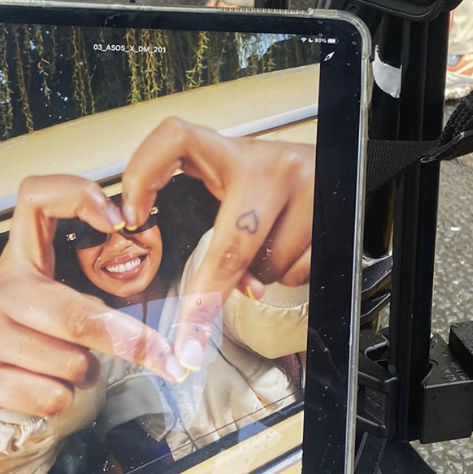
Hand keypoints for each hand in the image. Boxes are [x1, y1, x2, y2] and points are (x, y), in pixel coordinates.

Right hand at [0, 174, 186, 418]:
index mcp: (20, 258)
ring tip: (70, 365)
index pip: (35, 200)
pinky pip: (51, 396)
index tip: (119, 220)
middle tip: (165, 358)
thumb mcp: (53, 294)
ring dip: (86, 373)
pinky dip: (64, 399)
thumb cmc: (32, 328)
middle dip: (130, 341)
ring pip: (70, 362)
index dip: (75, 196)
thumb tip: (163, 316)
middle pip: (76, 314)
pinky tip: (48, 386)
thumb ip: (92, 288)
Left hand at [119, 119, 313, 369]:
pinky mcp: (333, 214)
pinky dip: (289, 275)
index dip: (145, 173)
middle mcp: (270, 165)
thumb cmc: (275, 184)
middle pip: (231, 245)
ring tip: (265, 248)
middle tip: (190, 334)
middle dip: (208, 294)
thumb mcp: (236, 185)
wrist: (343, 166)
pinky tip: (290, 252)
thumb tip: (208, 296)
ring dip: (260, 276)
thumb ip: (212, 222)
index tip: (129, 218)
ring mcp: (308, 188)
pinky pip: (300, 272)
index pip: (176, 139)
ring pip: (269, 265)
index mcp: (233, 153)